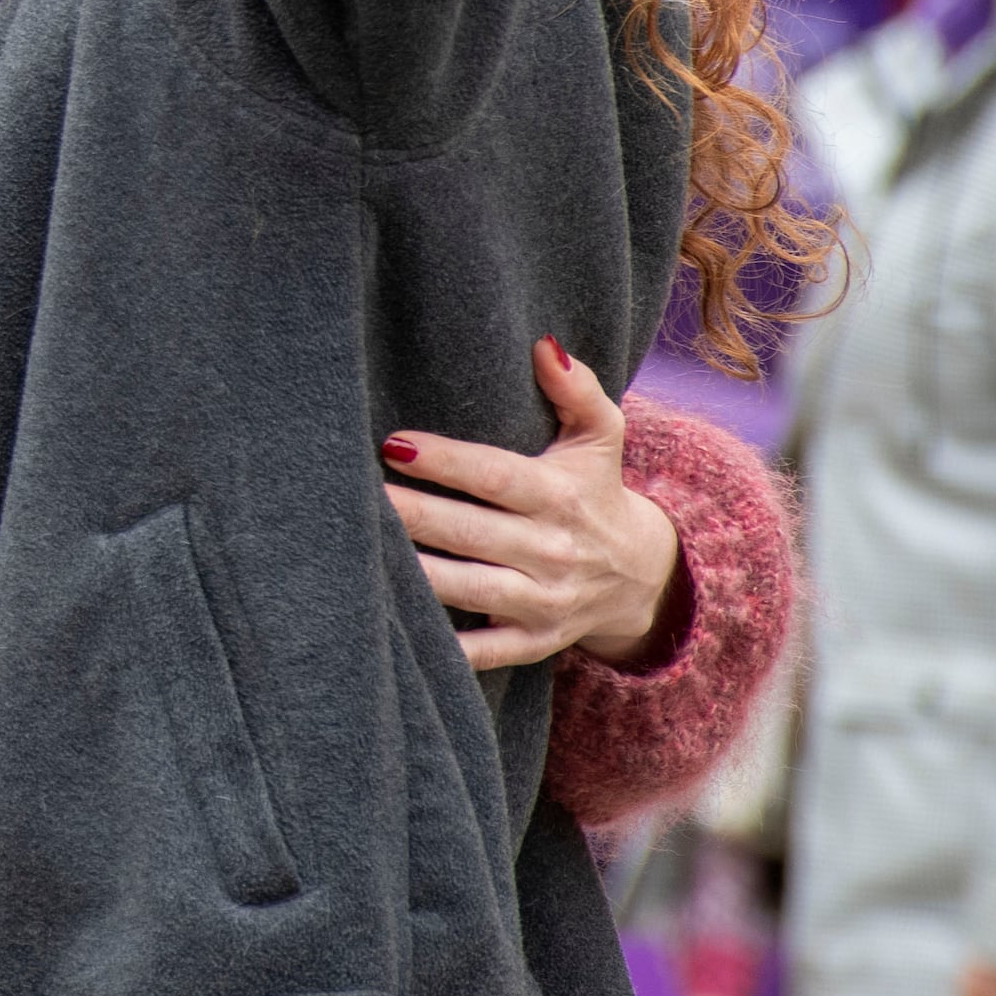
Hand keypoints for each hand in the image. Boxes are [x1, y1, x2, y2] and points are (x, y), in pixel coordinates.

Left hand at [385, 340, 685, 669]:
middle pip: (469, 532)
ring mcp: (543, 603)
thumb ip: (578, 390)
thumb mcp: (601, 438)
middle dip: (410, 514)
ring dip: (411, 574)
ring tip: (354, 549)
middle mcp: (554, 552)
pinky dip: (441, 646)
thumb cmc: (595, 492)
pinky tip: (389, 625)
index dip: (446, 461)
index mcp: (562, 497)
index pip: (496, 476)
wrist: (642, 577)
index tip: (392, 443)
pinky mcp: (532, 643)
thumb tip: (543, 344)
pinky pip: (481, 651)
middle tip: (352, 493)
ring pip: (466, 590)